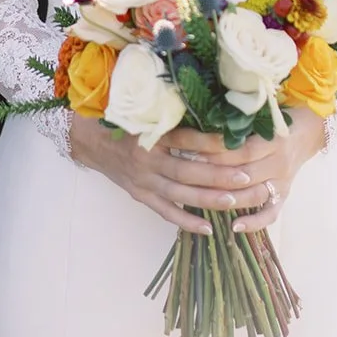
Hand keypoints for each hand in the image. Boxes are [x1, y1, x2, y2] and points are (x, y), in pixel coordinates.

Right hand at [69, 115, 259, 234]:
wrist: (90, 140)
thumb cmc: (123, 120)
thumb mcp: (143, 110)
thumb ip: (171, 111)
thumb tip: (209, 108)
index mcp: (149, 132)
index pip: (185, 137)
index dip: (211, 140)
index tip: (236, 141)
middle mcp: (147, 158)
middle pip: (187, 170)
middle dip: (218, 175)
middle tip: (245, 177)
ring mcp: (143, 180)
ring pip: (180, 193)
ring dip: (208, 199)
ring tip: (234, 202)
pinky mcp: (140, 195)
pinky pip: (166, 211)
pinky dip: (186, 221)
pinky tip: (208, 228)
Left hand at [155, 110, 325, 233]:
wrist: (310, 130)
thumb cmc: (279, 118)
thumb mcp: (262, 114)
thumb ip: (238, 120)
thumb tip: (199, 118)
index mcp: (273, 139)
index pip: (240, 150)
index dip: (215, 152)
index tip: (189, 151)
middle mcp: (279, 162)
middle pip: (243, 174)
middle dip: (212, 175)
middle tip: (186, 174)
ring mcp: (282, 182)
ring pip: (253, 196)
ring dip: (227, 198)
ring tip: (201, 199)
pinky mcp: (285, 196)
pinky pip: (271, 214)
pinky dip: (254, 223)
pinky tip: (234, 227)